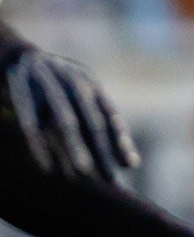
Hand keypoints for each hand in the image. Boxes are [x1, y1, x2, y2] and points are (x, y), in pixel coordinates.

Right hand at [3, 46, 139, 183]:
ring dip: (75, 146)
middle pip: (92, 121)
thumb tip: (131, 164)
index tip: (130, 166)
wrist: (19, 58)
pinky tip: (47, 168)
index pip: (110, 115)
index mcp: (91, 85)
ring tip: (83, 172)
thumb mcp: (81, 99)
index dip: (120, 140)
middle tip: (111, 179)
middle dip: (102, 150)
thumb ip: (103, 128)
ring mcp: (48, 86)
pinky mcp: (22, 93)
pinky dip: (39, 146)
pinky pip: (31, 122)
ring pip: (65, 120)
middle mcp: (74, 84)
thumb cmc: (59, 87)